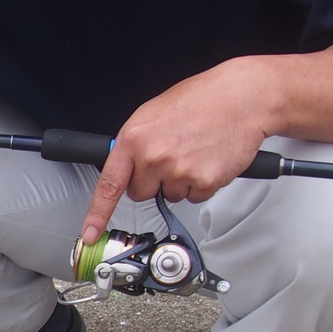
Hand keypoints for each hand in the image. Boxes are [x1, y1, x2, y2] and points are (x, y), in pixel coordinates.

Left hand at [80, 59, 274, 242]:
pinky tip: (207, 159)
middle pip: (140, 193)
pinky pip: (194, 196)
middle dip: (153, 181)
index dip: (97, 214)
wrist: (243, 97)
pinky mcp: (204, 182)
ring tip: (194, 151)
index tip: (89, 234)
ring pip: (169, 195)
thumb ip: (135, 143)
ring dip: (179, 180)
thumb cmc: (201, 100)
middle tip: (172, 155)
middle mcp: (153, 156)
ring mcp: (179, 171)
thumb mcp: (153, 113)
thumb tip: (125, 166)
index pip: (108, 185)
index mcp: (134, 138)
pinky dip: (201, 183)